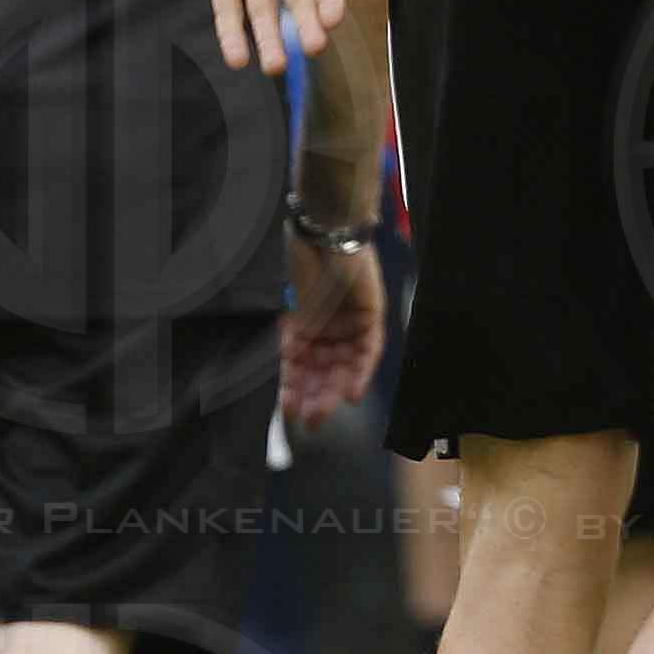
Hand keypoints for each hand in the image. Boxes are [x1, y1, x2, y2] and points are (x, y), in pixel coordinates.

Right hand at [282, 224, 384, 427]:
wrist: (327, 234)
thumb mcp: (290, 310)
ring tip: (327, 411)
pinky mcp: (371, 320)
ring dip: (335, 391)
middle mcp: (328, 332)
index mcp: (303, 330)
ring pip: (344, 368)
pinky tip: (353, 394)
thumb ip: (289, 342)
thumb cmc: (302, 265)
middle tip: (311, 419)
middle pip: (323, 373)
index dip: (294, 390)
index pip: (299, 368)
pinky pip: (368, 354)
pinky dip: (361, 374)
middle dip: (316, 397)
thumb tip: (281, 373)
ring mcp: (350, 327)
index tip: (289, 411)